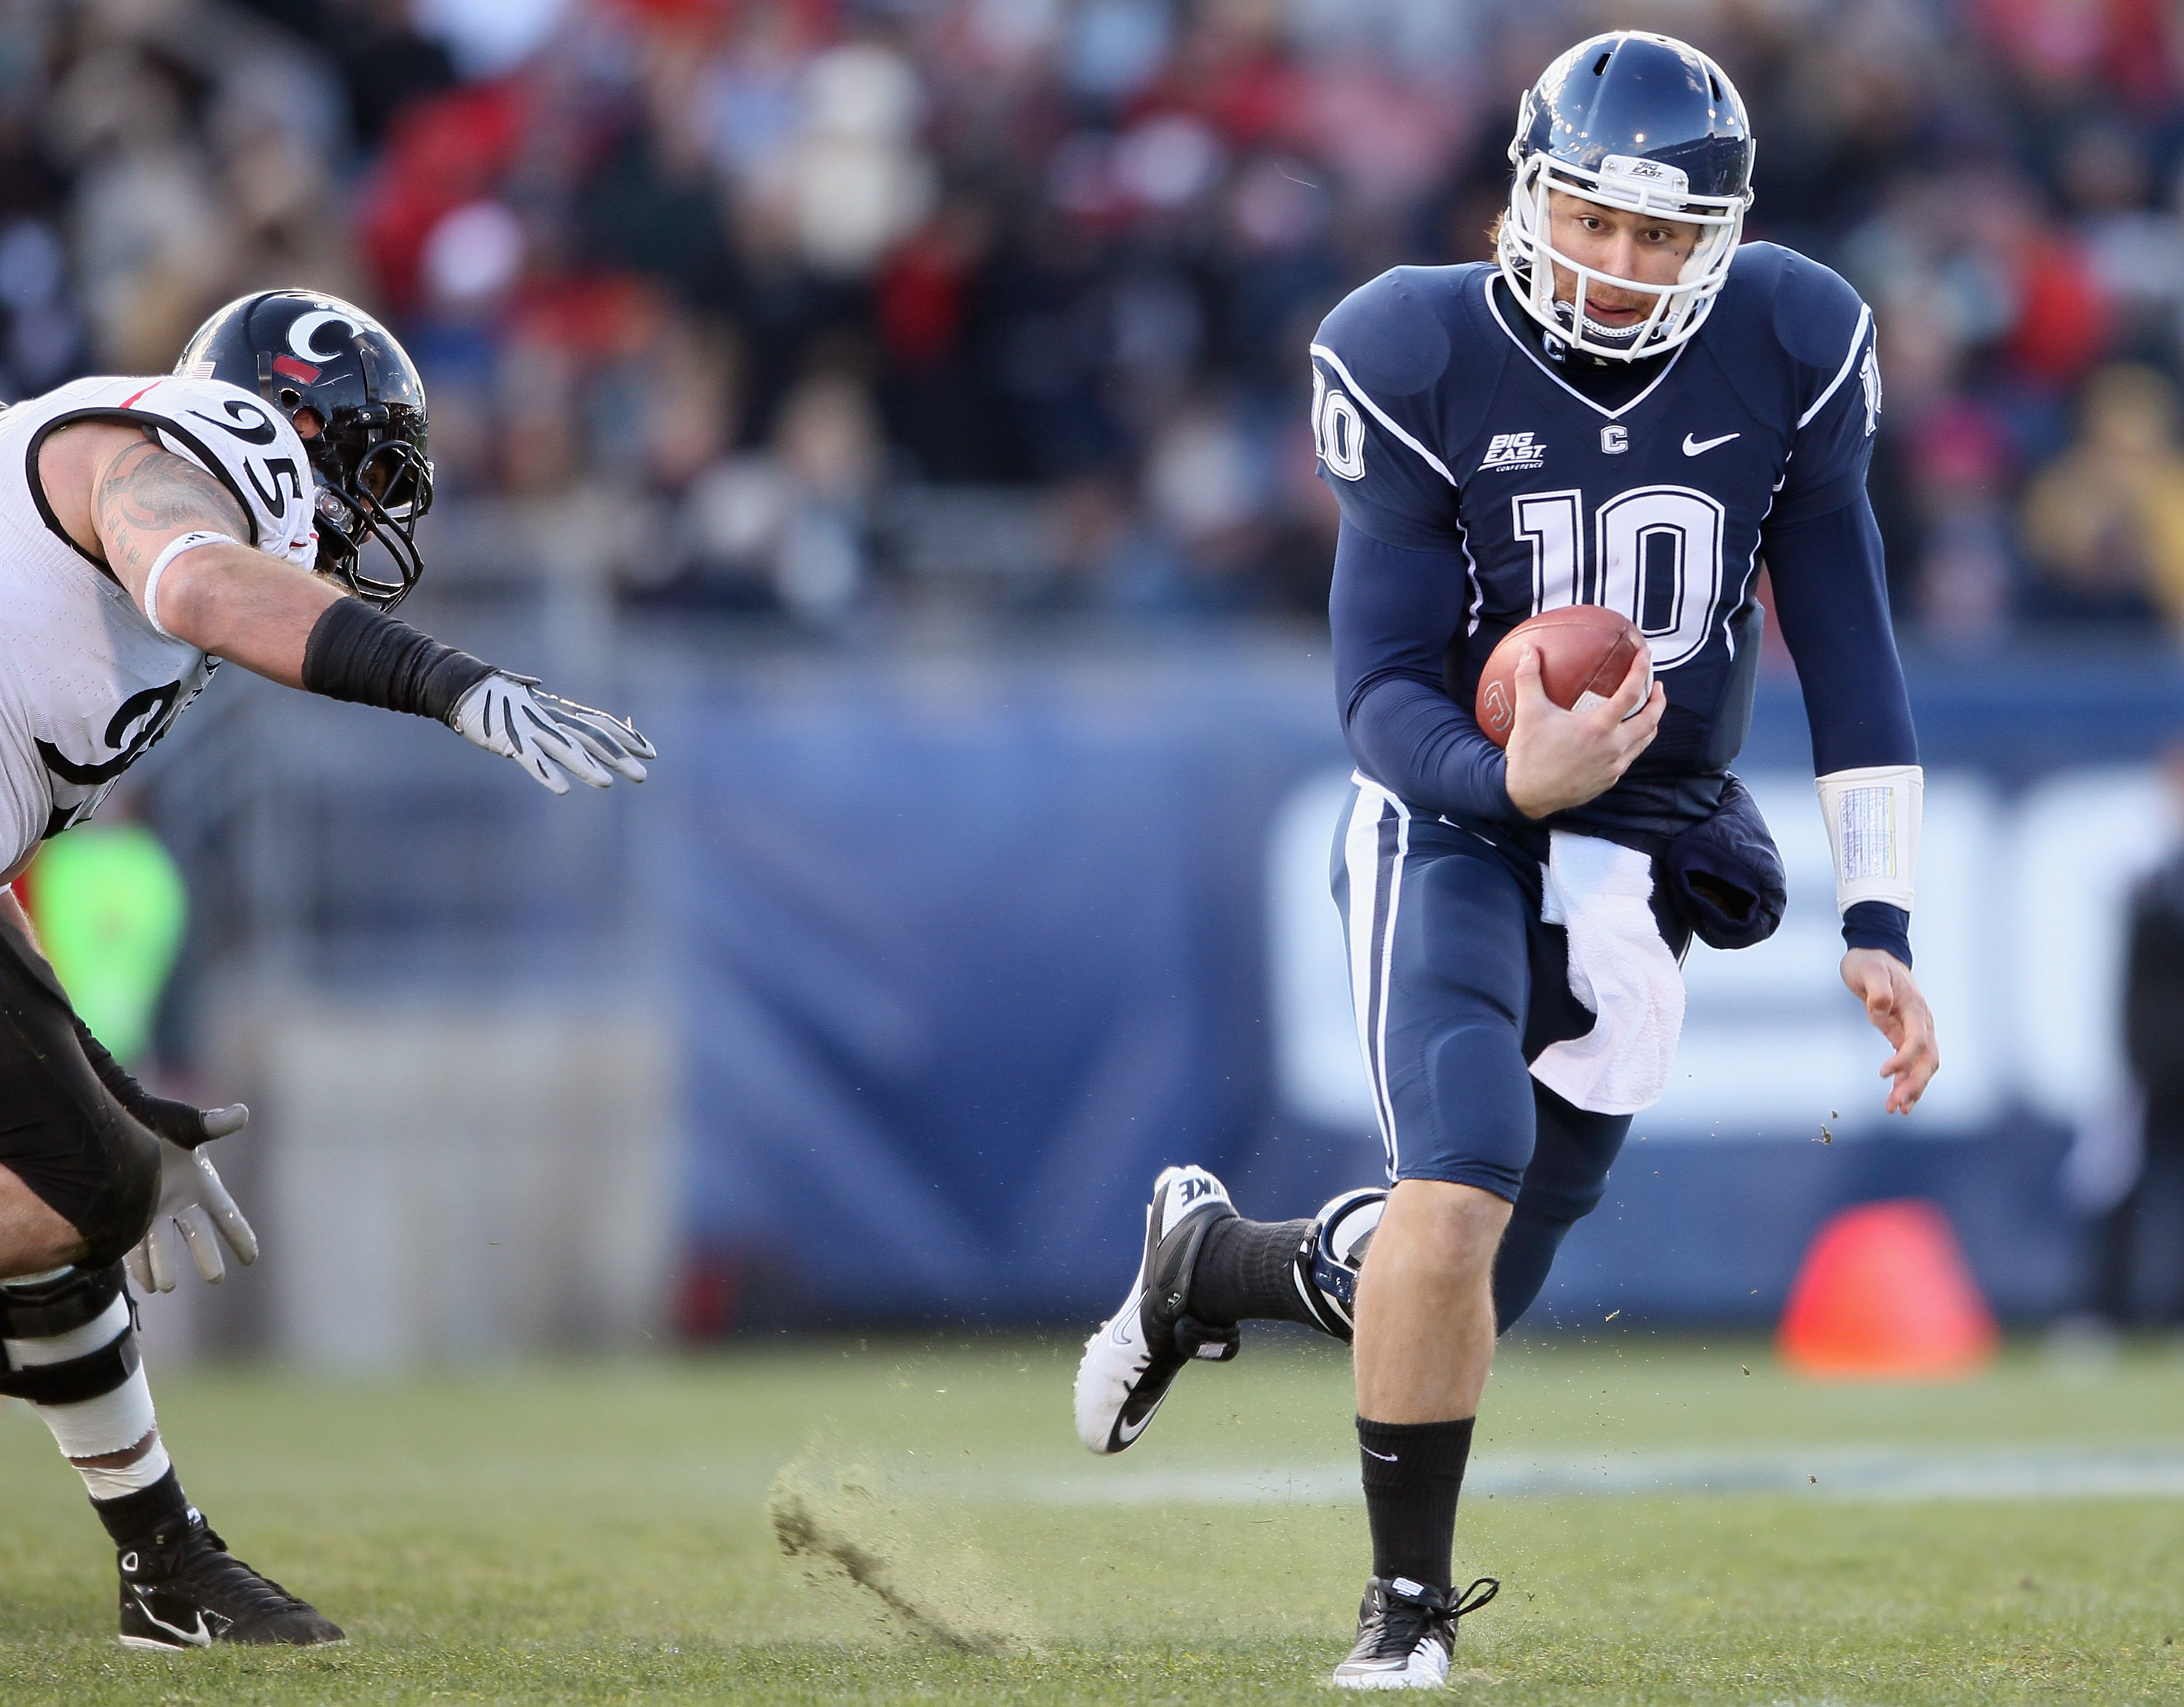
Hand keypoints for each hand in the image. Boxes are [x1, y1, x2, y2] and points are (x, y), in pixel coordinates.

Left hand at [126, 1112, 257, 1291]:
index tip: (251, 1258)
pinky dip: (139, 1264)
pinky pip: (133, 1246)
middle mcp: (179, 1202)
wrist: (111, 1123)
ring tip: (165, 1285)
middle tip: (215, 1278)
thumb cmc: (155, 1118)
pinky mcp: (125, 1218)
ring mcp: (152, 1212)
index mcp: (200, 1182)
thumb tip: (241, 1114)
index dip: (239, 1234)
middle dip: (206, 1255)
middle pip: (197, 1234)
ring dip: (164, 1265)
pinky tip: (144, 1281)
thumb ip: (211, 1124)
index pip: (224, 1212)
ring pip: (161, 1244)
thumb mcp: (184, 1122)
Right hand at [452, 673, 654, 795]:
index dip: (627, 736)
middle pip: (591, 737)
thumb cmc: (503, 704)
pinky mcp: (509, 740)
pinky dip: (546, 773)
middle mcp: (552, 719)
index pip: (600, 723)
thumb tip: (583, 739)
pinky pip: (531, 759)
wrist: (466, 687)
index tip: (651, 752)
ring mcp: (531, 729)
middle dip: (618, 756)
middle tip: (643, 776)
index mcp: (560, 713)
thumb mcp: (539, 714)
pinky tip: (561, 790)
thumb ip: (560, 725)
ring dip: (586, 766)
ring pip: (564, 748)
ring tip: (605, 784)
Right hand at [1503, 644, 1664, 818]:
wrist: (1527, 795)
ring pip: (1643, 742)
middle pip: (1650, 721)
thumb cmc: (1529, 754)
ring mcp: (1613, 767)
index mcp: (1598, 728)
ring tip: (1646, 711)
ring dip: (1650, 724)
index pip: (1631, 694)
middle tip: (1658, 687)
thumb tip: (1529, 650)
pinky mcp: (1608, 781)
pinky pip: (1629, 758)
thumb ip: (1529, 677)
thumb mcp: (1528, 712)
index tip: (1646, 655)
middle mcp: (1613, 748)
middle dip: (1659, 702)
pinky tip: (1622, 738)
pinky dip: (1633, 743)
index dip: (1641, 671)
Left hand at [1840, 948, 1938, 1114]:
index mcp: (1914, 1008)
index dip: (1903, 1059)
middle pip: (1927, 1059)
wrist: (1875, 953)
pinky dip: (1906, 1080)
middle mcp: (1922, 1021)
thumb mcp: (1868, 969)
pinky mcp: (1905, 1034)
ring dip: (1912, 1088)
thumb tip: (1881, 1008)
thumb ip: (1876, 989)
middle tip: (1896, 1106)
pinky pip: (1911, 1062)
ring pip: (1923, 1065)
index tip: (1882, 1073)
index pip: (1916, 1040)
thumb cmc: (1869, 961)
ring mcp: (1916, 1029)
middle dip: (1914, 1084)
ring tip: (1896, 1110)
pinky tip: (1896, 1098)